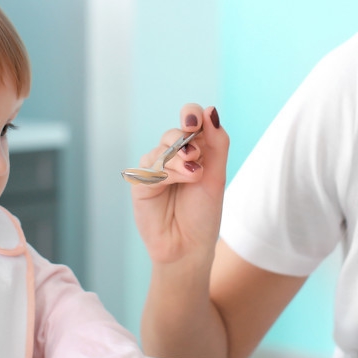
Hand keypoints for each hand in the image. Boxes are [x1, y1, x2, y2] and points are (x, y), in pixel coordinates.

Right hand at [130, 105, 228, 267]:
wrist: (189, 247)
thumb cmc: (203, 213)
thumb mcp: (216, 175)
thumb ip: (216, 142)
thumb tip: (211, 110)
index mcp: (193, 150)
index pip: (190, 120)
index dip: (191, 114)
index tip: (197, 123)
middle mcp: (172, 156)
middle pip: (174, 132)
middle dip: (185, 138)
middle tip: (196, 155)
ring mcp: (155, 168)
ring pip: (162, 149)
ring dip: (179, 159)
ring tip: (194, 176)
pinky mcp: (141, 183)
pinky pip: (151, 167)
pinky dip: (168, 171)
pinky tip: (180, 181)